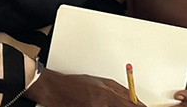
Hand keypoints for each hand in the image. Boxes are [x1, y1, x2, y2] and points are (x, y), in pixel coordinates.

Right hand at [26, 69, 142, 106]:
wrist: (53, 89)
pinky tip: (99, 106)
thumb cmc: (72, 84)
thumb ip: (119, 91)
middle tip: (123, 106)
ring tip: (104, 104)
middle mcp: (102, 105)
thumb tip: (134, 99)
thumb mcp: (100, 81)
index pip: (133, 106)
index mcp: (107, 95)